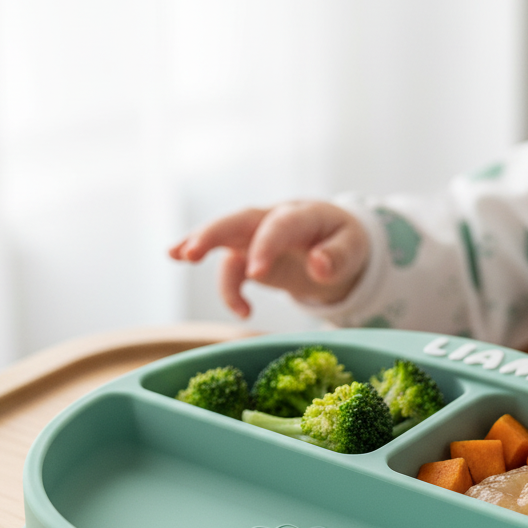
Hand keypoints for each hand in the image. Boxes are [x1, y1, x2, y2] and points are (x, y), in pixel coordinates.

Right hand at [169, 201, 368, 318]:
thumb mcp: (352, 249)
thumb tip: (319, 265)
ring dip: (200, 245)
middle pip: (238, 220)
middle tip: (189, 252)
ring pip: (224, 237)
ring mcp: (256, 236)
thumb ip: (338, 256)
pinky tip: (243, 312)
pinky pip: (232, 269)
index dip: (265, 246)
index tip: (257, 272)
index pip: (278, 225)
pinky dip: (230, 290)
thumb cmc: (344, 242)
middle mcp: (272, 219)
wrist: (335, 243)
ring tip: (174, 255)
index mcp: (301, 214)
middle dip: (212, 234)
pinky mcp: (248, 254)